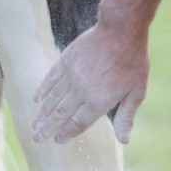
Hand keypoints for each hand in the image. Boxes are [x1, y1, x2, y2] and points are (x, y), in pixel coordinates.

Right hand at [32, 18, 148, 143]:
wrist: (121, 30)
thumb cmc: (132, 62)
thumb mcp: (137, 92)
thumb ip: (126, 117)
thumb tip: (124, 140)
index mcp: (98, 102)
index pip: (78, 123)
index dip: (66, 133)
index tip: (58, 140)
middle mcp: (81, 91)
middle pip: (60, 114)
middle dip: (47, 128)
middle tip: (37, 138)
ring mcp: (71, 75)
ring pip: (52, 99)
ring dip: (42, 113)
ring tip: (34, 124)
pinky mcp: (66, 61)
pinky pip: (50, 79)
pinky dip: (42, 90)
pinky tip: (36, 99)